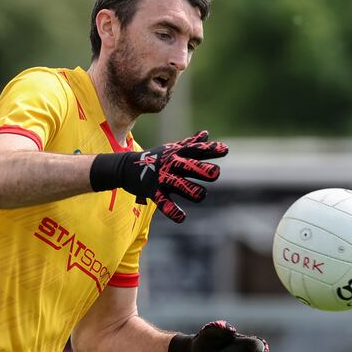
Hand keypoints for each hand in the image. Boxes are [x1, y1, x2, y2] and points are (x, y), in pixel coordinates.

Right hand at [89, 130, 227, 222]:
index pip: (196, 150)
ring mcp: (163, 179)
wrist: (126, 167)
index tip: (225, 150)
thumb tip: (206, 133)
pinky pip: (164, 203)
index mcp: (178, 155)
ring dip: (192, 191)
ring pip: (180, 186)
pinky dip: (173, 211)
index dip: (211, 150)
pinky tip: (182, 217)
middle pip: (189, 167)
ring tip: (200, 195)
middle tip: (214, 173)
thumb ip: (191, 144)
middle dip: (202, 170)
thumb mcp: (173, 149)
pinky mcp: (154, 192)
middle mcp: (172, 165)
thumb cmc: (156, 158)